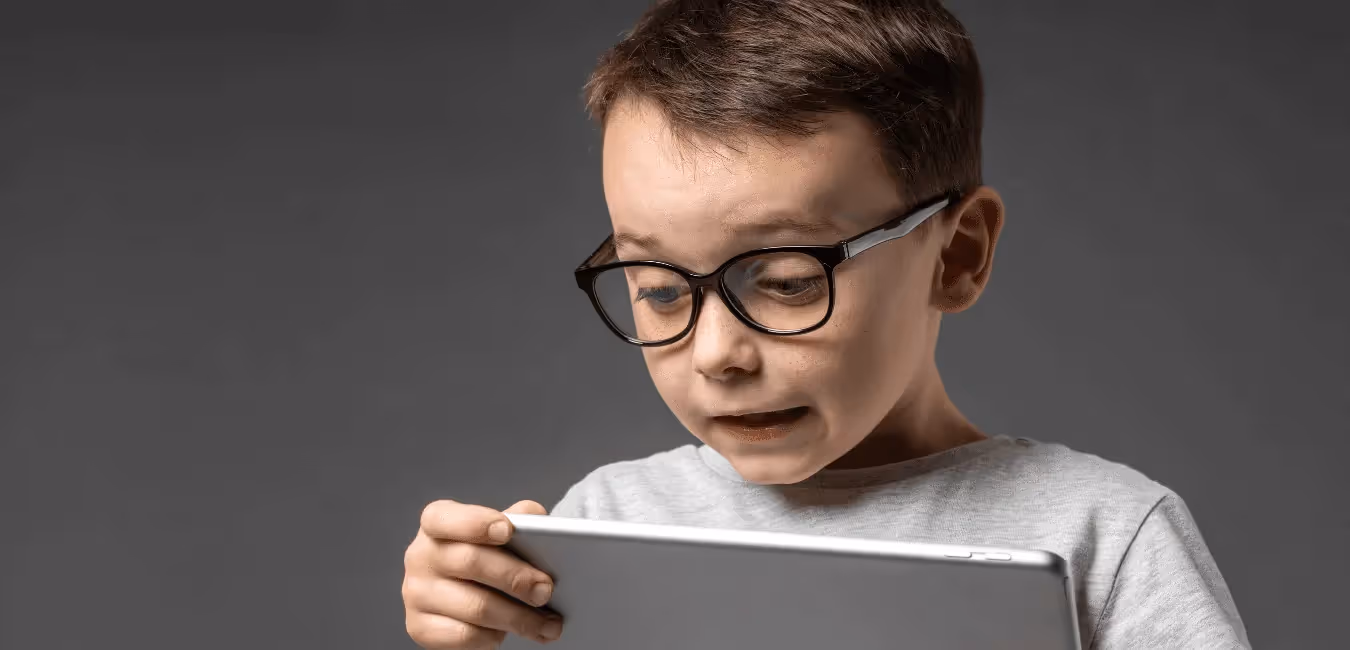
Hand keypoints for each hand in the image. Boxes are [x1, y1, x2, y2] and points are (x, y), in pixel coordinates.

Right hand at [403, 499, 562, 647]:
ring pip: (475, 607)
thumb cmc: (487, 556)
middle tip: (545, 589)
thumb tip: (537, 520)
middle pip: (471, 563)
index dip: (476, 523)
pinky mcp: (420, 628)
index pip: (445, 518)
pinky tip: (509, 633)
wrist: (466, 596)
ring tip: (547, 623)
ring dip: (519, 618)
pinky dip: (493, 637)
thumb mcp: (501, 531)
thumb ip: (520, 519)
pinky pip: (465, 636)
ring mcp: (416, 594)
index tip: (508, 530)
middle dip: (515, 578)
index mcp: (436, 523)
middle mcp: (421, 556)